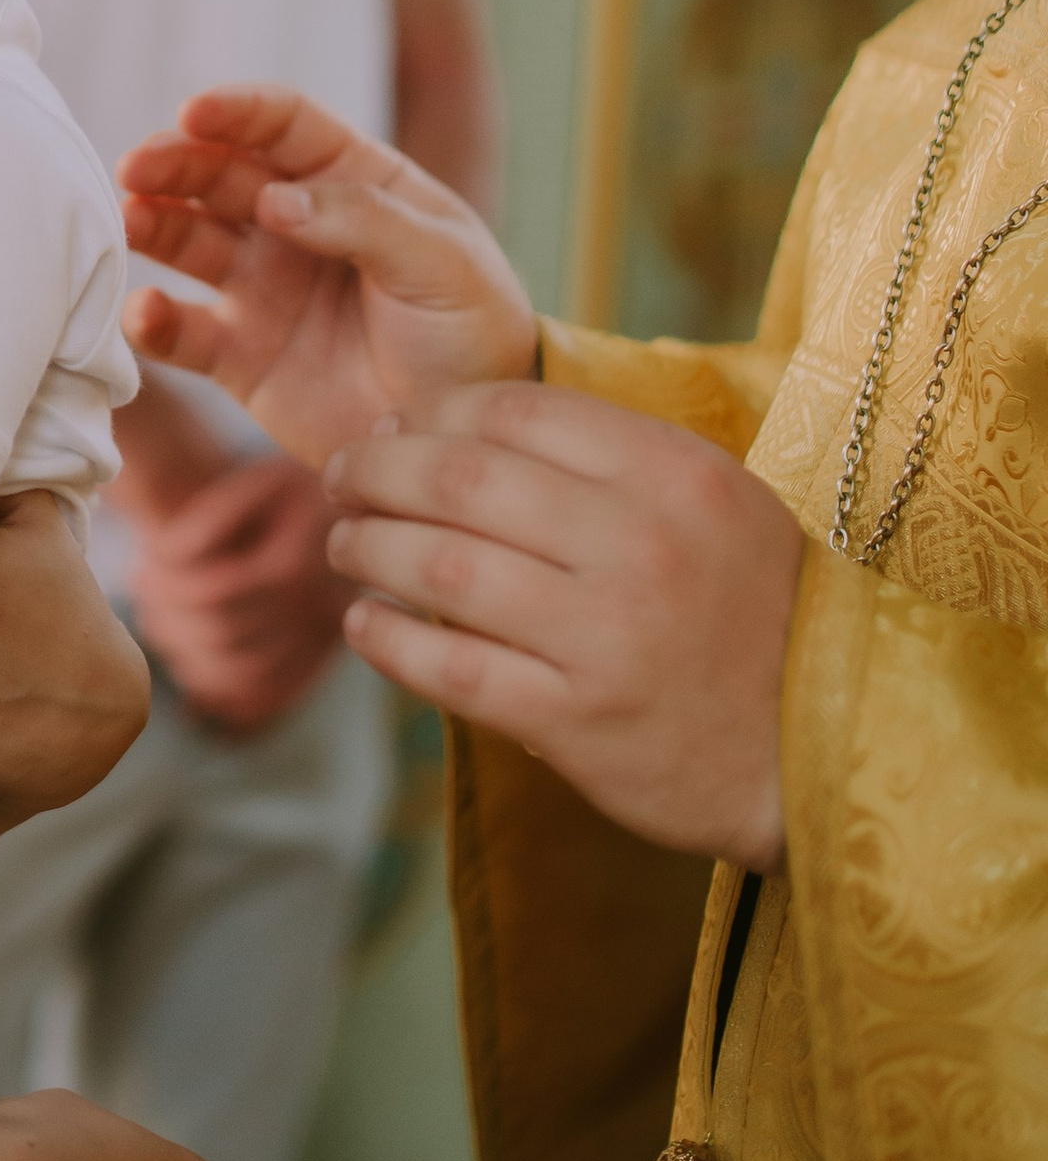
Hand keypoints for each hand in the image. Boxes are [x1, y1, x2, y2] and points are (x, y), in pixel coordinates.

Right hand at [117, 86, 536, 465]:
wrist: (464, 439)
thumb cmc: (473, 332)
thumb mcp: (443, 263)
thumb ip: (363, 221)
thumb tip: (273, 200)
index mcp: (352, 181)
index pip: (285, 126)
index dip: (238, 111)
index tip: (195, 113)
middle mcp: (294, 225)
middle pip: (220, 175)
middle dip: (175, 163)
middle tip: (137, 167)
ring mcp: (261, 288)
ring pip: (187, 241)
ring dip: (152, 226)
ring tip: (126, 224)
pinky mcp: (238, 356)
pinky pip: (182, 332)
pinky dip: (152, 321)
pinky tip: (143, 312)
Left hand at [129, 457, 353, 734]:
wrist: (355, 511)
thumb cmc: (296, 487)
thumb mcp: (261, 480)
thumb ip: (214, 513)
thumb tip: (166, 555)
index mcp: (301, 564)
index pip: (215, 591)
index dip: (166, 582)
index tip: (140, 563)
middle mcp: (319, 613)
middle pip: (221, 635)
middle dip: (168, 614)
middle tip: (140, 588)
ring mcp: (323, 645)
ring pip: (238, 675)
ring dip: (186, 652)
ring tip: (156, 619)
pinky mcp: (321, 663)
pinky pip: (264, 697)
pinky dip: (221, 689)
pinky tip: (190, 660)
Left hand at [323, 381, 801, 866]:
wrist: (820, 751)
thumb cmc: (753, 610)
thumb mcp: (714, 503)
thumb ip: (610, 458)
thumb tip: (468, 424)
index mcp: (672, 475)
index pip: (514, 410)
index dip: (432, 411)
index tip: (397, 424)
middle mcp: (636, 546)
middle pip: (459, 479)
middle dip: (377, 469)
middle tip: (342, 474)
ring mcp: (604, 637)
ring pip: (440, 567)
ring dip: (368, 547)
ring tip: (344, 542)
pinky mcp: (576, 722)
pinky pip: (451, 668)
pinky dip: (389, 640)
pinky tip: (364, 624)